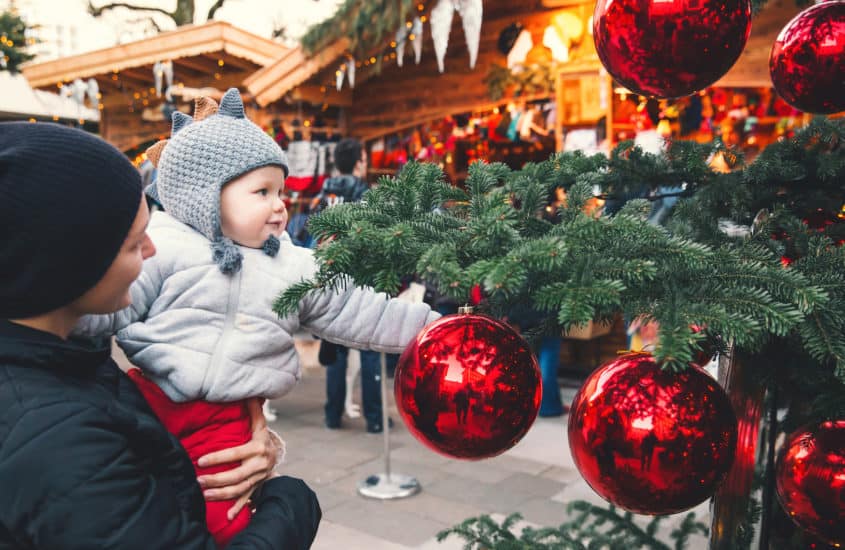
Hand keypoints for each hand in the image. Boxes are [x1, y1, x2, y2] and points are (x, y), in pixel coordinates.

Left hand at [196, 398, 282, 519]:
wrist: (277, 456)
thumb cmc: (261, 438)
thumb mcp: (259, 425)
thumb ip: (254, 411)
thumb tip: (250, 393)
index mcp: (258, 448)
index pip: (236, 453)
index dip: (219, 458)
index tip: (201, 460)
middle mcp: (260, 465)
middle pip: (237, 475)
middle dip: (217, 479)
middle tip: (199, 480)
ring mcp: (259, 478)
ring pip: (240, 489)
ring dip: (222, 494)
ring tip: (204, 494)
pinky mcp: (257, 488)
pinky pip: (247, 499)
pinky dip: (238, 508)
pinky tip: (227, 517)